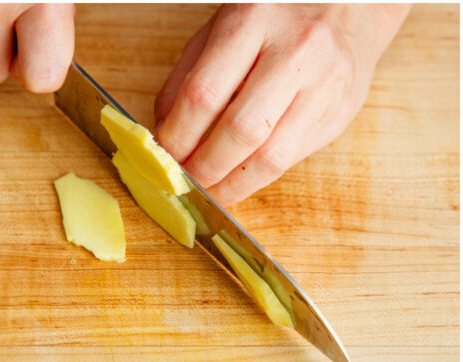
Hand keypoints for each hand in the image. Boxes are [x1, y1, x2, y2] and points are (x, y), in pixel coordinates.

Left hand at [154, 4, 409, 204]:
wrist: (351, 5)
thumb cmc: (273, 18)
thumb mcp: (218, 29)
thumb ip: (186, 78)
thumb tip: (163, 134)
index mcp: (252, 22)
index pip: (204, 94)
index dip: (178, 136)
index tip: (163, 157)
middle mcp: (296, 51)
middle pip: (241, 131)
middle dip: (205, 168)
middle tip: (185, 181)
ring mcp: (327, 82)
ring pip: (273, 155)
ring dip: (233, 184)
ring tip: (210, 189)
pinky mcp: (343, 110)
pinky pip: (295, 156)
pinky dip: (260, 174)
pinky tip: (240, 176)